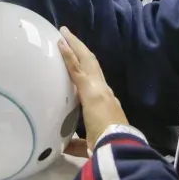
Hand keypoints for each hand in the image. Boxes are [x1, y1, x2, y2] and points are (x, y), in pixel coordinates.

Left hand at [59, 26, 128, 147]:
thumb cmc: (107, 146)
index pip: (94, 80)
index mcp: (106, 103)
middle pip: (91, 64)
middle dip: (80, 50)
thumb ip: (76, 143)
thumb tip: (64, 145)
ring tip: (64, 33)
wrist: (117, 147)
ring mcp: (97, 87)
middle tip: (68, 36)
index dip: (85, 67)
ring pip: (85, 60)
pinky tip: (60, 42)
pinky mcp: (89, 87)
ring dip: (74, 45)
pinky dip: (68, 54)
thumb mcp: (89, 144)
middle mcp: (104, 91)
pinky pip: (76, 67)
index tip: (77, 59)